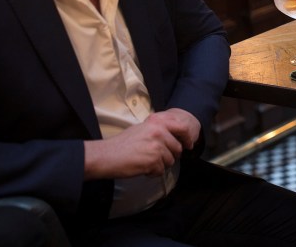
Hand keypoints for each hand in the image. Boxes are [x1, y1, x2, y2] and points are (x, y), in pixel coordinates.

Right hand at [84, 109, 199, 178]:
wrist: (106, 155)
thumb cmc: (122, 144)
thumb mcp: (143, 128)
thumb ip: (159, 129)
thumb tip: (174, 136)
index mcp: (158, 122)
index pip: (183, 128)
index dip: (188, 138)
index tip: (189, 145)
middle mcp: (160, 132)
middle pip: (177, 148)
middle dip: (169, 155)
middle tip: (156, 158)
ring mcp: (157, 146)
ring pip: (170, 161)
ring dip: (160, 165)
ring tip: (145, 162)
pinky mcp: (153, 160)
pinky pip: (161, 171)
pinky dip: (153, 172)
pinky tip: (142, 168)